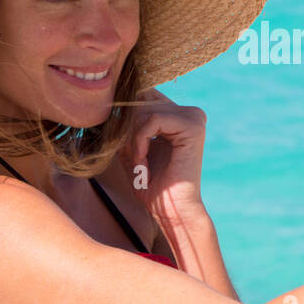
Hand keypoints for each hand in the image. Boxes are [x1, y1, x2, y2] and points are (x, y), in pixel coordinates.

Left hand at [120, 88, 208, 226]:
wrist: (171, 210)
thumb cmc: (152, 184)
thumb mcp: (132, 147)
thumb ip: (125, 123)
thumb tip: (109, 100)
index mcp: (178, 115)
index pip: (143, 94)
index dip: (125, 113)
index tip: (118, 139)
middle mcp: (189, 112)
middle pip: (141, 101)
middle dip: (127, 128)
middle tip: (130, 156)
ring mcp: (193, 117)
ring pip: (145, 110)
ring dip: (132, 139)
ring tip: (138, 162)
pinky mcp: (193, 126)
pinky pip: (153, 120)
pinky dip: (140, 141)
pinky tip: (143, 161)